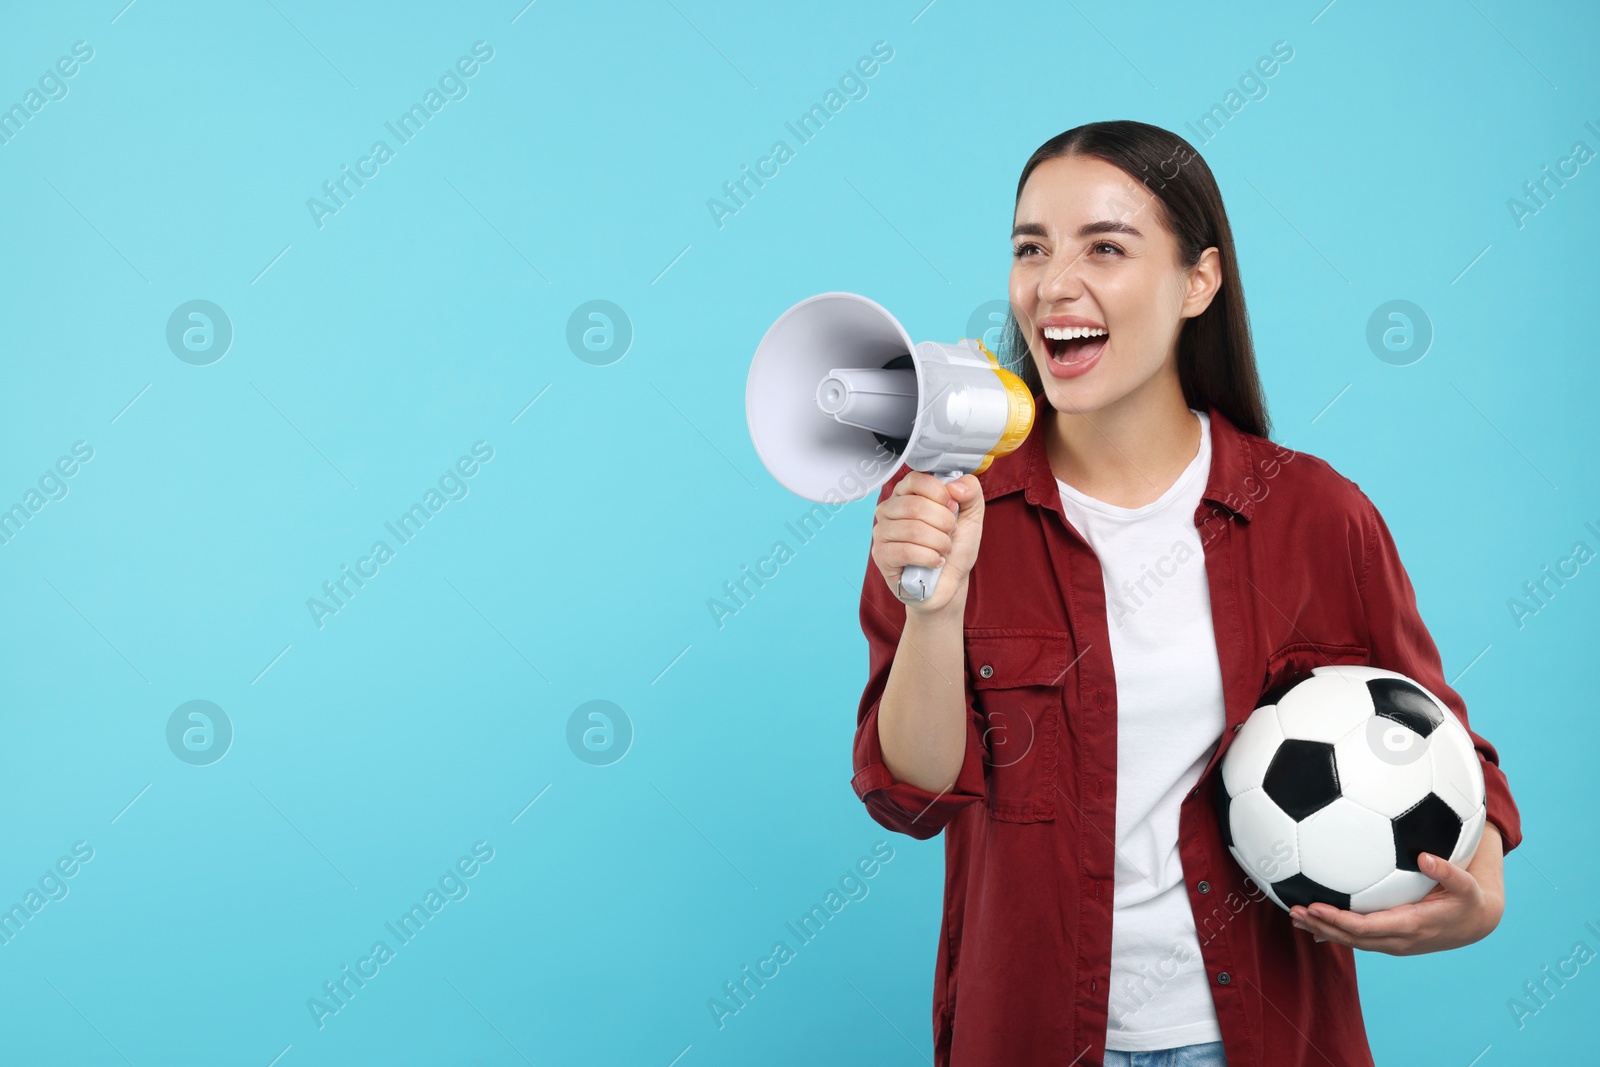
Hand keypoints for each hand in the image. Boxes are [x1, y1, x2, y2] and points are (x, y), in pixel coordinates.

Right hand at [870, 471, 983, 614]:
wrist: (950, 582)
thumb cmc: (955, 548)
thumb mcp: (972, 515)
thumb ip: (971, 491)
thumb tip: (955, 485)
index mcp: (907, 493)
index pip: (916, 479)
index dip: (940, 493)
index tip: (952, 507)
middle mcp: (889, 509)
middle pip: (915, 506)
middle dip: (944, 523)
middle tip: (950, 534)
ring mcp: (881, 532)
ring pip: (913, 529)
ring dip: (939, 542)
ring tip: (943, 549)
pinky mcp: (881, 555)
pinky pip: (906, 551)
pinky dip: (930, 558)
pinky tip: (935, 561)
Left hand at [1288, 823, 1503, 954]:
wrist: (1477, 923)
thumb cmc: (1469, 900)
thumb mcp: (1466, 886)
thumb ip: (1447, 872)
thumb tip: (1426, 857)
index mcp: (1411, 926)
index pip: (1365, 927)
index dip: (1338, 920)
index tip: (1315, 907)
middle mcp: (1399, 940)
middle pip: (1352, 938)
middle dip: (1322, 926)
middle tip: (1293, 912)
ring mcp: (1394, 943)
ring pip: (1353, 941)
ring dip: (1324, 930)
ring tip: (1295, 918)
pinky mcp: (1392, 939)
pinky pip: (1360, 939)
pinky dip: (1336, 932)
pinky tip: (1315, 925)